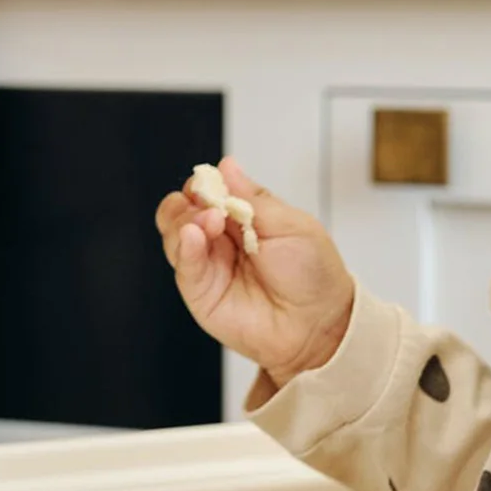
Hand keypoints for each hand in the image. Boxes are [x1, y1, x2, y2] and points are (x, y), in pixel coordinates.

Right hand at [155, 159, 354, 393]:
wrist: (318, 325)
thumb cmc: (312, 275)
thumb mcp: (290, 224)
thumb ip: (253, 197)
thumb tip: (225, 165)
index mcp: (242, 219)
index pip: (207, 192)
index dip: (204, 184)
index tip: (211, 183)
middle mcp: (219, 240)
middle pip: (180, 209)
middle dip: (188, 201)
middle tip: (210, 207)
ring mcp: (207, 265)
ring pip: (173, 233)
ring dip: (185, 220)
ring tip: (210, 223)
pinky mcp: (199, 291)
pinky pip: (181, 264)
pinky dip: (183, 246)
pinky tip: (194, 237)